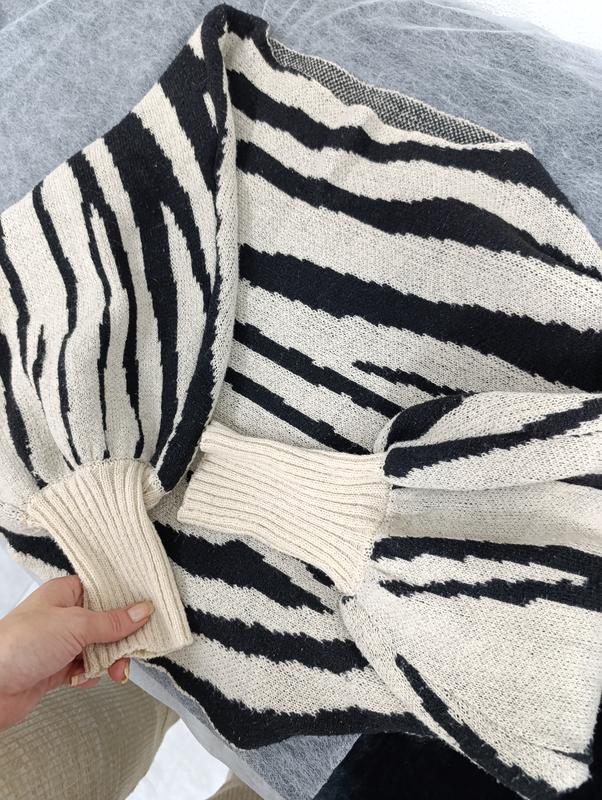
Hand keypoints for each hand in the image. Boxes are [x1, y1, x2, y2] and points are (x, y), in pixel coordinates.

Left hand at [0, 575, 153, 730]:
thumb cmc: (21, 644)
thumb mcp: (75, 625)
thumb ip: (112, 621)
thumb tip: (143, 611)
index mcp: (65, 593)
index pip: (105, 590)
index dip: (127, 600)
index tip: (148, 611)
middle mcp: (63, 615)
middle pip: (106, 622)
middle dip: (121, 639)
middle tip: (132, 650)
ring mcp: (59, 642)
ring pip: (98, 647)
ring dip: (108, 660)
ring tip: (114, 671)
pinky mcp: (54, 668)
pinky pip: (84, 668)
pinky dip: (89, 675)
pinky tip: (83, 679)